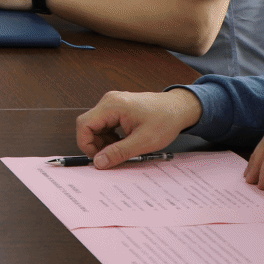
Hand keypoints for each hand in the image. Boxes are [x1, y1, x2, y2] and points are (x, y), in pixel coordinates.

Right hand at [75, 89, 202, 167]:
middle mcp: (109, 101)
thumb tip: (99, 162)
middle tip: (111, 157)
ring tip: (121, 149)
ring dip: (104, 141)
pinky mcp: (117, 108)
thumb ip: (119, 152)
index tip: (97, 158)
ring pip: (96, 126)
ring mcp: (113, 103)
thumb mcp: (143, 141)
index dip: (85, 144)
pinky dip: (110, 136)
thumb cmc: (166, 120)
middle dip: (96, 144)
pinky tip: (123, 142)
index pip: (84, 124)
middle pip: (88, 125)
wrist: (179, 108)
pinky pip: (105, 124)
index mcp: (112, 106)